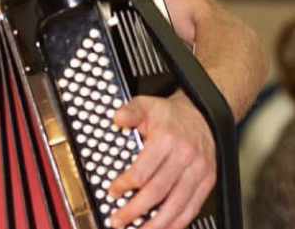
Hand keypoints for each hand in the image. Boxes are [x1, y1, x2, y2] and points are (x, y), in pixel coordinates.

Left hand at [107, 93, 215, 228]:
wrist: (201, 116)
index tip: (113, 192)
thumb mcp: (146, 104)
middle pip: (157, 192)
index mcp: (166, 140)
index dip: (125, 185)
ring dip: (156, 223)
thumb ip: (130, 111)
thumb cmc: (170, 115)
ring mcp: (198, 172)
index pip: (143, 171)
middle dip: (135, 210)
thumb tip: (117, 118)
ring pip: (176, 205)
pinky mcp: (207, 181)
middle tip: (117, 219)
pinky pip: (193, 208)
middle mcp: (184, 157)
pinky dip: (178, 223)